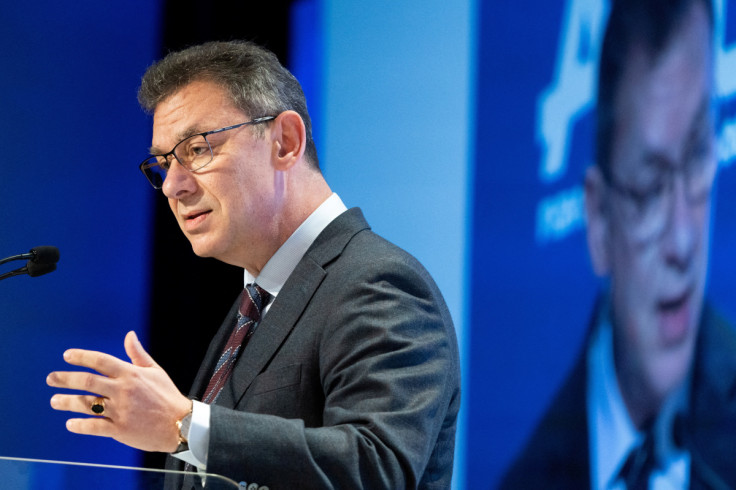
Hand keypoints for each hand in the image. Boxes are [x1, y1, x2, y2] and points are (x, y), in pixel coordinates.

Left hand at [47, 331, 191, 452]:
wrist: (180, 424)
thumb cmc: (167, 396)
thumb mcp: (155, 370)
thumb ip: (138, 354)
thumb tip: (129, 335)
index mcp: (131, 374)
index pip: (101, 361)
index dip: (82, 357)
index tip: (67, 356)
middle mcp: (123, 390)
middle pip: (88, 381)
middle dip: (66, 378)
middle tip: (51, 378)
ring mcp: (120, 410)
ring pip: (87, 404)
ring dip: (67, 401)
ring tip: (54, 401)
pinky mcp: (120, 429)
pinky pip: (94, 427)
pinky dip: (80, 425)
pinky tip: (70, 423)